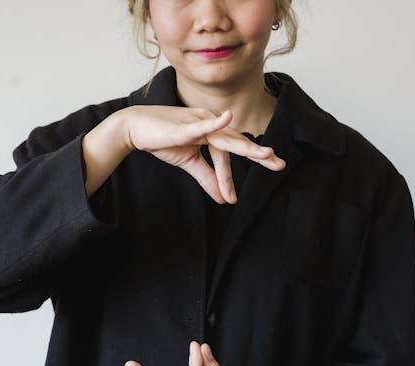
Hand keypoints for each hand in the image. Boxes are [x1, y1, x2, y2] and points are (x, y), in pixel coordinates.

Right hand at [123, 106, 285, 203]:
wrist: (136, 129)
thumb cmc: (162, 140)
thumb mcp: (189, 162)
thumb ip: (207, 178)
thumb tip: (223, 198)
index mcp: (212, 132)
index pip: (229, 155)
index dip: (230, 177)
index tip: (233, 199)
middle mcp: (210, 123)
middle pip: (237, 142)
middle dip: (258, 155)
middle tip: (279, 164)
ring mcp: (199, 122)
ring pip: (226, 139)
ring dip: (246, 148)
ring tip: (265, 155)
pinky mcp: (186, 125)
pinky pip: (204, 124)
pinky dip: (217, 122)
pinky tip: (229, 118)